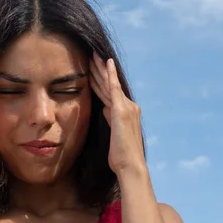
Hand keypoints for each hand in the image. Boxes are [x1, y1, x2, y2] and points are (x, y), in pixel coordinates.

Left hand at [89, 51, 145, 175]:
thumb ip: (110, 119)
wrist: (130, 166)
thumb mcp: (114, 135)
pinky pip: (114, 88)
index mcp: (126, 113)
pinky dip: (110, 74)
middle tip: (91, 56)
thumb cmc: (121, 157)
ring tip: (93, 55)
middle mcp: (129, 107)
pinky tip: (106, 62)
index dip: (101, 81)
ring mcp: (127, 107)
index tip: (93, 70)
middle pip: (110, 86)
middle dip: (100, 71)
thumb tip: (104, 109)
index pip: (110, 93)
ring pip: (110, 84)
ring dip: (101, 69)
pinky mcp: (121, 110)